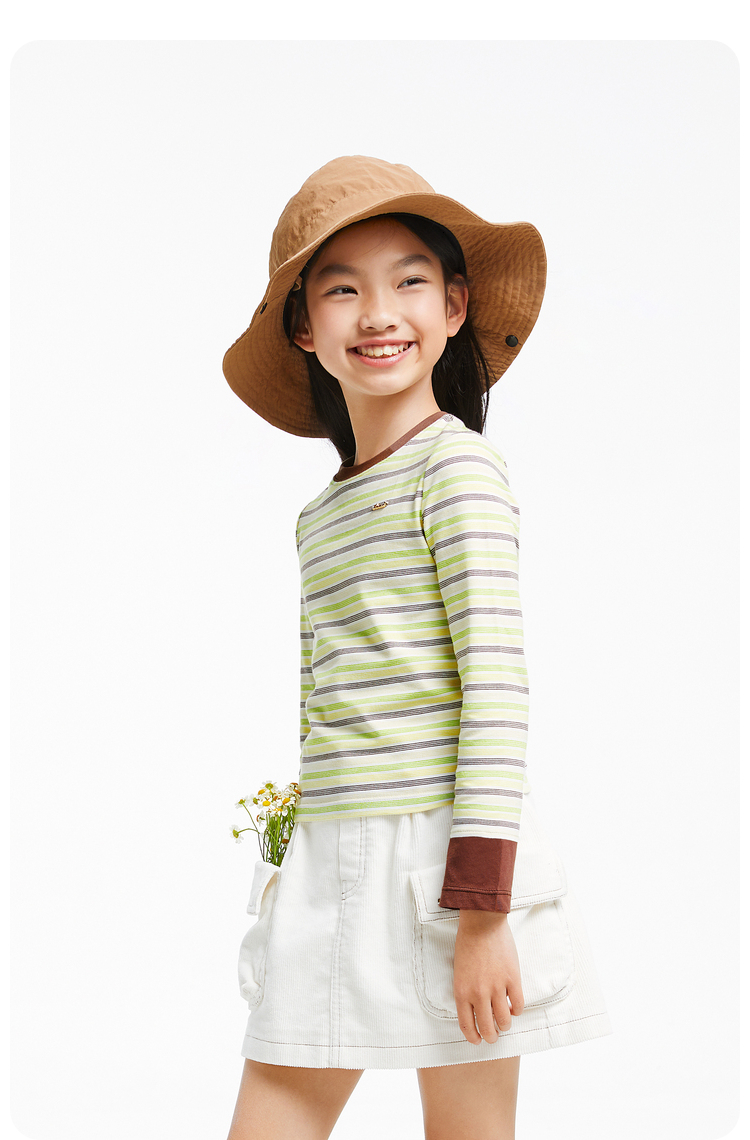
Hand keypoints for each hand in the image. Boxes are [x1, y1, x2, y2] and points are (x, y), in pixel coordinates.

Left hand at [453, 911, 524, 1043]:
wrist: (481, 923)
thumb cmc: (468, 944)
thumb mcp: (459, 972)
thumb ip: (467, 992)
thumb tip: (477, 1009)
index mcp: (462, 992)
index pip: (467, 1026)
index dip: (474, 1038)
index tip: (478, 1040)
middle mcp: (479, 993)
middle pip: (488, 1028)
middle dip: (492, 1036)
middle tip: (494, 1036)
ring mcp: (497, 987)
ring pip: (504, 1020)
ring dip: (505, 1025)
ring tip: (505, 1022)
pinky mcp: (512, 979)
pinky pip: (518, 1004)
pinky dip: (517, 1010)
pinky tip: (514, 1007)